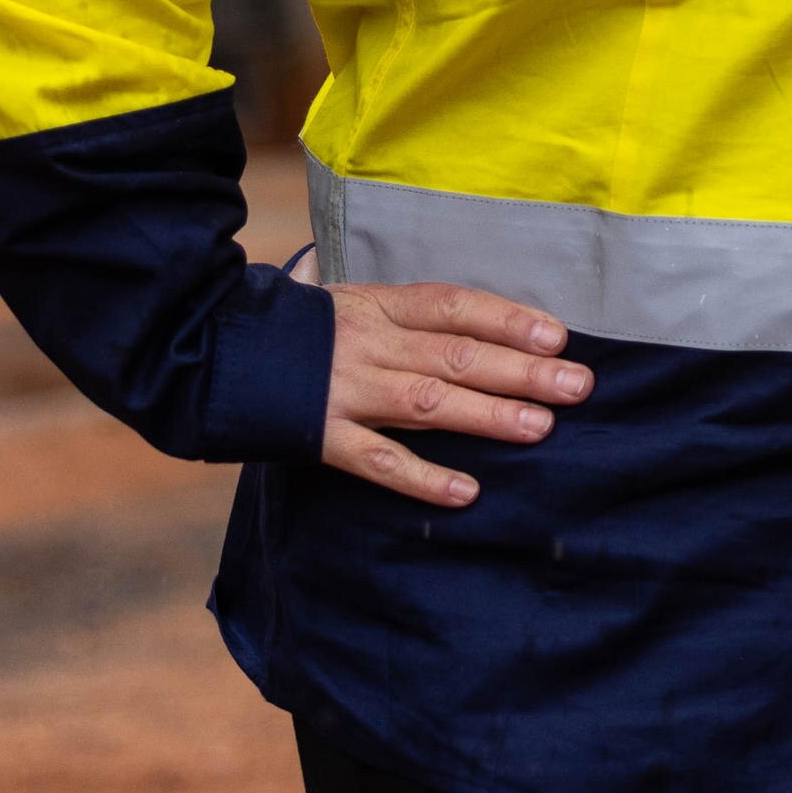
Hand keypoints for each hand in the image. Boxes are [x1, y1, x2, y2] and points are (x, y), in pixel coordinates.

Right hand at [318, 279, 589, 507]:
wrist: (214, 350)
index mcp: (378, 304)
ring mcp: (346, 390)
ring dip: (487, 416)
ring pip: (427, 403)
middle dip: (520, 370)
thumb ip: (404, 312)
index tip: (558, 336)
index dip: (508, 319)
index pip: (454, 305)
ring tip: (540, 428)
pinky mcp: (322, 436)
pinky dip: (424, 478)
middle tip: (577, 384)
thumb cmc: (298, 328)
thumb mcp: (350, 300)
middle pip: (455, 354)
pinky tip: (468, 492)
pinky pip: (379, 461)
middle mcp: (369, 343)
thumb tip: (469, 317)